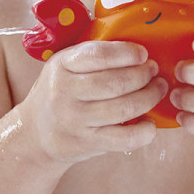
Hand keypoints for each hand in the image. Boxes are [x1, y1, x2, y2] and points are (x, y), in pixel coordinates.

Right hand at [25, 40, 164, 163]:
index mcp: (62, 65)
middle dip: (143, 75)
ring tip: (158, 90)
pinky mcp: (86, 143)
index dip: (127, 53)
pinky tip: (149, 124)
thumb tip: (138, 50)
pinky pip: (123, 139)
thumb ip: (92, 56)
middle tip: (154, 72)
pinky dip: (143, 132)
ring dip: (149, 97)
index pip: (99, 55)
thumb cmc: (60, 92)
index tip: (144, 54)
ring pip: (123, 108)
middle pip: (116, 83)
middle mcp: (65, 92)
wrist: (35, 132)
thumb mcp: (65, 66)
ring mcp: (75, 120)